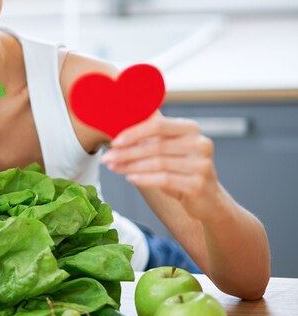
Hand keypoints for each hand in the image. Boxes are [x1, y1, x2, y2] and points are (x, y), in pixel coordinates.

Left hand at [101, 113, 223, 221]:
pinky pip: (164, 179)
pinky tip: (130, 178)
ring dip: (131, 166)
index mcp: (190, 129)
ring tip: (114, 168)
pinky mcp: (198, 184)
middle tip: (108, 158)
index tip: (114, 141)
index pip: (159, 125)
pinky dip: (144, 178)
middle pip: (156, 146)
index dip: (134, 132)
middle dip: (127, 152)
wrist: (207, 199)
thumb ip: (151, 133)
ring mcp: (201, 165)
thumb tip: (120, 116)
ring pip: (158, 163)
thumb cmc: (180, 168)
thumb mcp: (169, 147)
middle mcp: (200, 144)